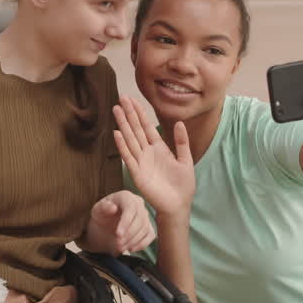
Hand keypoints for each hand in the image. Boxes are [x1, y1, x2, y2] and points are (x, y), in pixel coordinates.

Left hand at [85, 190, 155, 255]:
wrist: (106, 226)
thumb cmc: (101, 216)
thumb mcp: (97, 211)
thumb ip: (103, 208)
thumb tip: (113, 207)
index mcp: (126, 196)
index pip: (131, 208)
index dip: (126, 222)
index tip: (118, 234)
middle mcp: (138, 203)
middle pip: (140, 219)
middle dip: (129, 234)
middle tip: (118, 244)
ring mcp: (145, 215)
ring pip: (145, 228)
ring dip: (133, 241)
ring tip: (120, 247)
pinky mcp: (148, 226)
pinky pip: (150, 235)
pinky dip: (142, 244)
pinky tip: (131, 249)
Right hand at [113, 96, 194, 216]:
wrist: (179, 205)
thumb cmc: (183, 185)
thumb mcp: (185, 160)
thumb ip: (181, 142)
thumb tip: (179, 123)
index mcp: (159, 148)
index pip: (146, 127)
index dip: (139, 113)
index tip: (132, 100)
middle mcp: (147, 153)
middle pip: (135, 129)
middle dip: (128, 114)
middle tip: (121, 98)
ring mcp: (141, 162)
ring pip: (130, 139)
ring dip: (123, 125)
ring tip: (116, 110)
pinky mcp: (138, 174)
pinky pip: (129, 157)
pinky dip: (123, 146)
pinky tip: (117, 134)